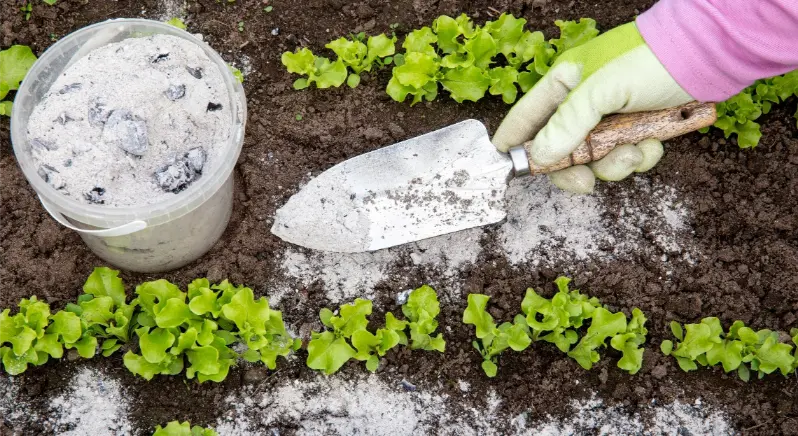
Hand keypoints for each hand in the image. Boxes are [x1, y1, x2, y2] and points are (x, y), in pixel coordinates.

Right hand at [492, 22, 692, 193]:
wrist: (709, 56)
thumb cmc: (650, 60)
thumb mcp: (601, 90)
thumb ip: (567, 124)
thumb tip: (540, 156)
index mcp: (563, 84)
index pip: (526, 118)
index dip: (514, 144)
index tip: (509, 169)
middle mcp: (582, 103)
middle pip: (559, 150)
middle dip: (575, 168)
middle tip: (586, 181)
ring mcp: (609, 118)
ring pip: (595, 159)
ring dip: (615, 163)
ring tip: (636, 152)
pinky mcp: (635, 129)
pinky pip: (624, 156)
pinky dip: (639, 157)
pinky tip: (654, 143)